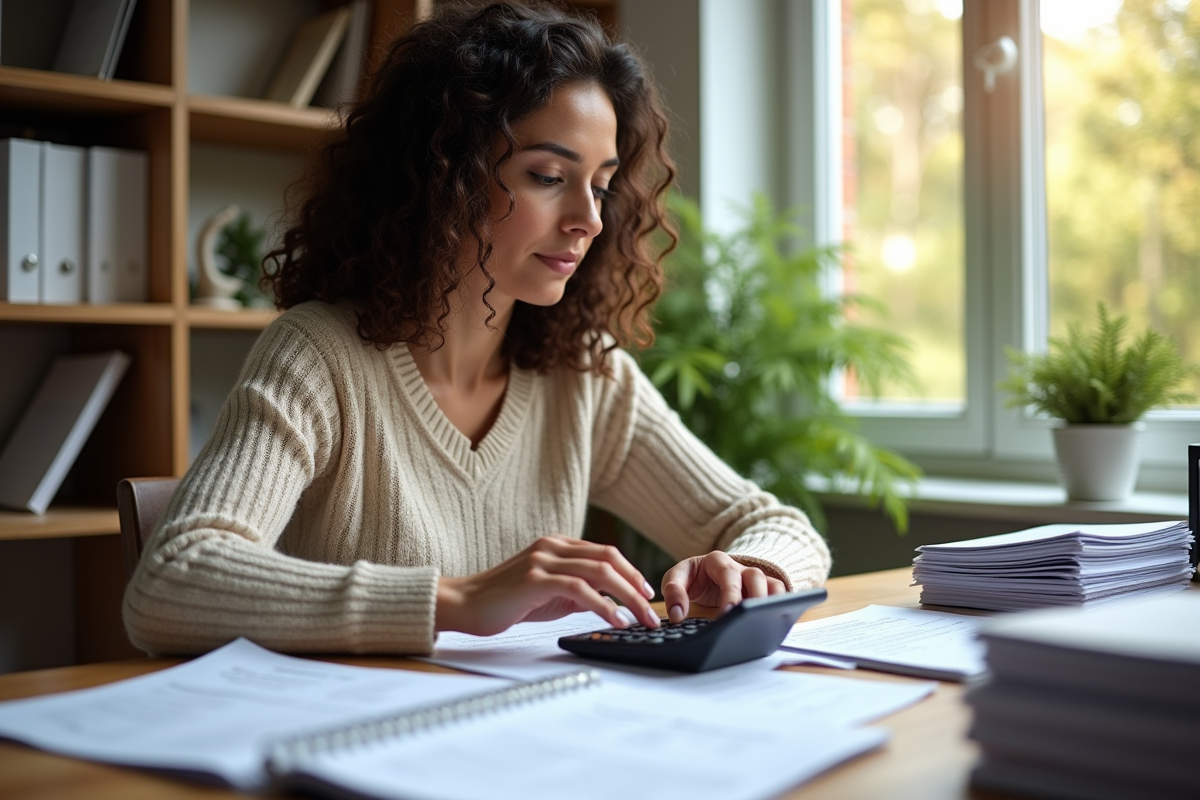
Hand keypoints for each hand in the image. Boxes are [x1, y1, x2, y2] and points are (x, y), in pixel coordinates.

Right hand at [435, 535, 659, 635]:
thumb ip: (576, 591)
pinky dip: (604, 605)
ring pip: (600, 572)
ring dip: (628, 598)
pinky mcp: (535, 580)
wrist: (464, 604)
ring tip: (642, 619)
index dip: (631, 572)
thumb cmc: (504, 602)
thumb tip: (608, 602)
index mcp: (557, 545)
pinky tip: (616, 620)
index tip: (647, 594)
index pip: (606, 553)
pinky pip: (580, 589)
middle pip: (609, 559)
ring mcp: (544, 560)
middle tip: (653, 610)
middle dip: (636, 585)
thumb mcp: (548, 593)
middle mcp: (553, 547)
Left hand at [661, 551, 786, 623]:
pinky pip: (779, 592)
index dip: (730, 593)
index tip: (727, 613)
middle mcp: (739, 567)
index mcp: (716, 561)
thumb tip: (677, 615)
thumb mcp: (676, 579)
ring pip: (771, 584)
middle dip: (753, 598)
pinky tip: (776, 620)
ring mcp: (753, 578)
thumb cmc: (692, 578)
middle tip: (747, 619)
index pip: (727, 574)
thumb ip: (673, 592)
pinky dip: (781, 603)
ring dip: (771, 602)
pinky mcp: (762, 589)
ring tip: (764, 621)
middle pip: (755, 577)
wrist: (703, 575)